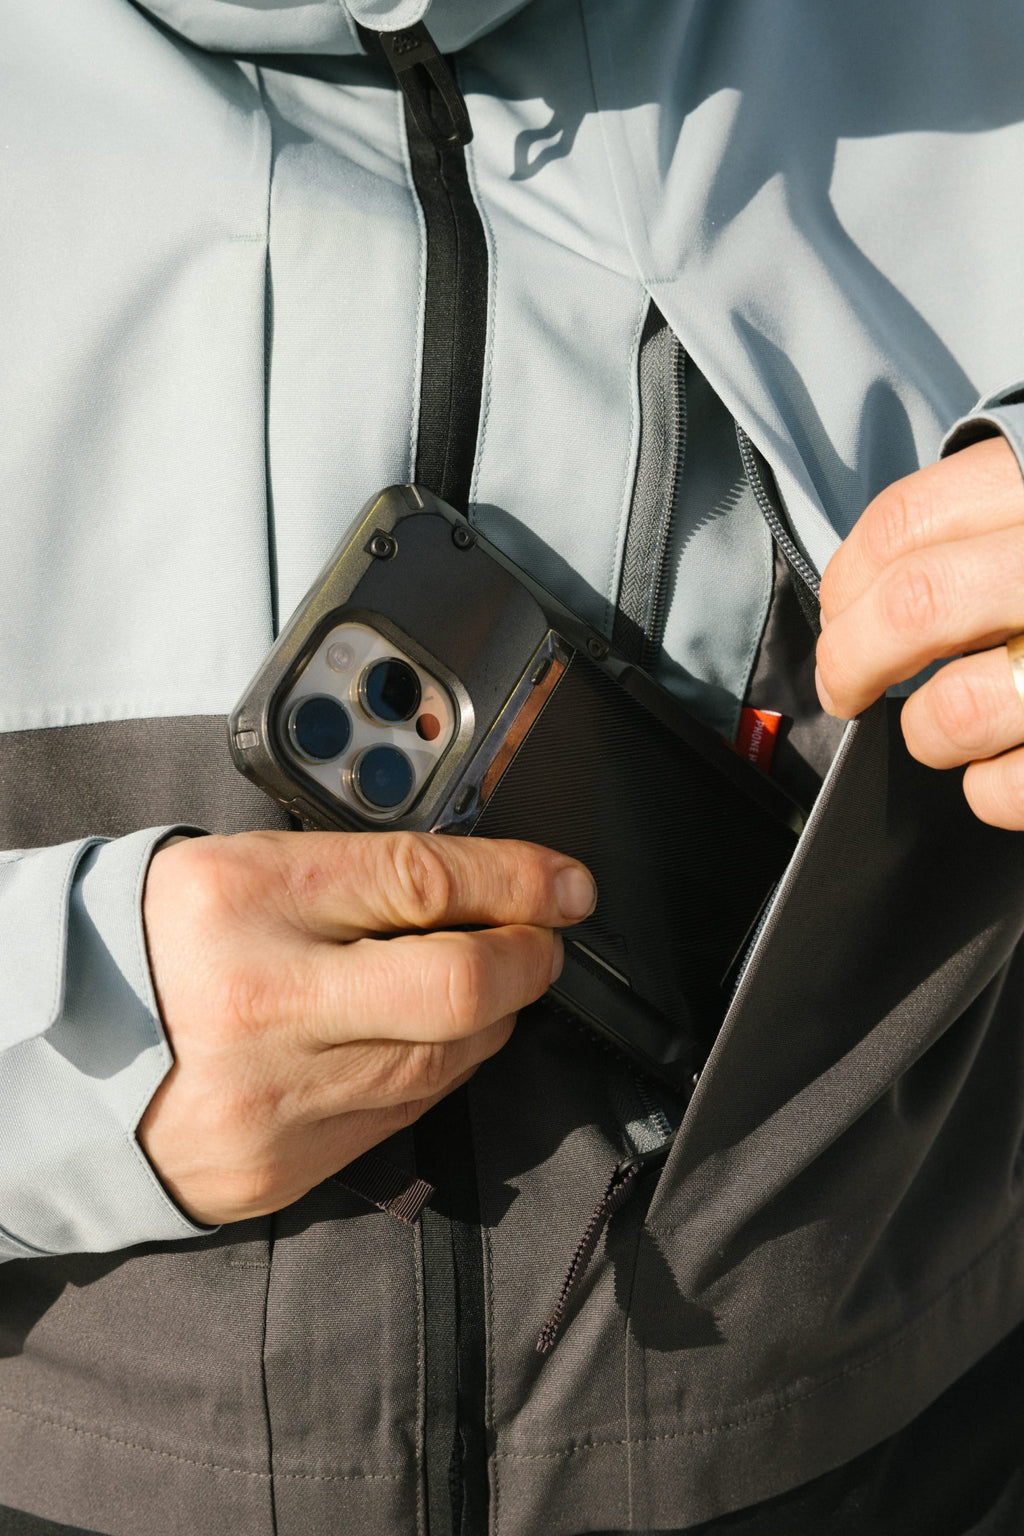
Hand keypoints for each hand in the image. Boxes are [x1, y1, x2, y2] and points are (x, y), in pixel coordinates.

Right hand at [139, 829, 594, 1224]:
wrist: (60, 1062)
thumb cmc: (161, 945)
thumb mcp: (245, 870)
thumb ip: (358, 876)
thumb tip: (481, 883)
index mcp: (249, 899)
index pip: (423, 880)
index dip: (518, 880)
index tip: (565, 884)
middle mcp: (264, 999)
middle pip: (457, 984)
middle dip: (531, 959)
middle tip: (543, 941)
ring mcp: (276, 1096)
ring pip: (447, 1059)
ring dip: (492, 1016)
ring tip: (483, 984)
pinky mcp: (285, 1165)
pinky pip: (406, 1114)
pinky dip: (440, 1069)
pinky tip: (429, 1041)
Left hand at [816, 436, 1023, 827]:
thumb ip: (985, 527)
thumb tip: (865, 593)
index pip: (904, 526)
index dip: (845, 585)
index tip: (836, 619)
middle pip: (912, 610)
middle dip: (852, 663)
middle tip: (848, 689)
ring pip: (955, 711)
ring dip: (926, 733)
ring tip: (942, 729)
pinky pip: (1011, 788)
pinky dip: (988, 790)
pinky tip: (1002, 769)